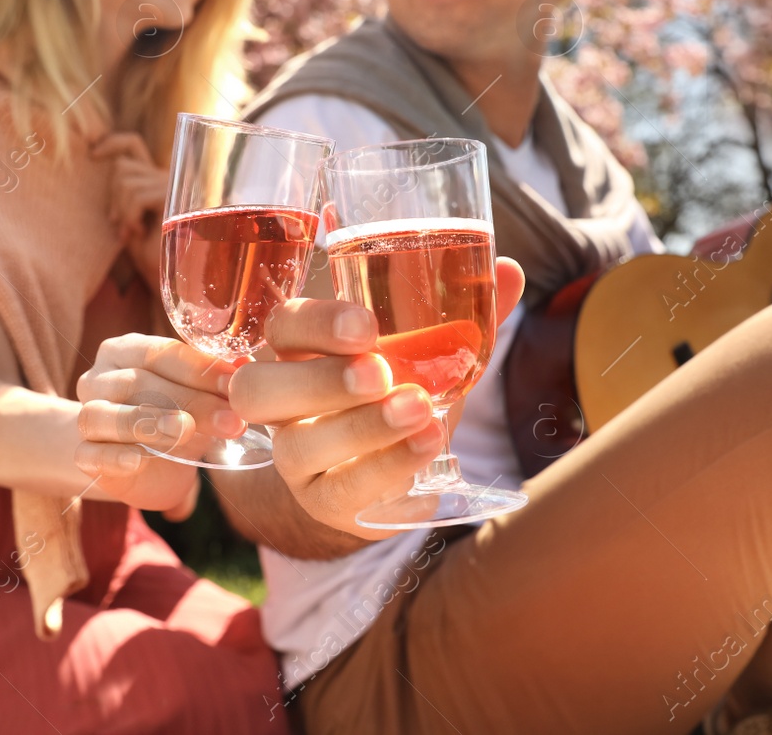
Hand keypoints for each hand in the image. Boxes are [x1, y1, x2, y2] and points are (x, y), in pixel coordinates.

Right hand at [74, 333, 243, 520]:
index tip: (234, 385)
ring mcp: (86, 417)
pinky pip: (89, 454)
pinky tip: (137, 461)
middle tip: (229, 419)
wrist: (153, 467)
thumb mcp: (203, 396)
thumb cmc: (178, 417)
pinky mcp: (84, 456)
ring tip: (185, 431)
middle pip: (136, 382)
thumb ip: (219, 379)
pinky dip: (113, 456)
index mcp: (126, 351)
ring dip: (146, 422)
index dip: (198, 368)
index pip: (159, 352)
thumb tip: (246, 364)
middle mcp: (99, 379)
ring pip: (103, 415)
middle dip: (188, 399)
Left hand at [92, 132, 166, 281]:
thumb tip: (96, 157)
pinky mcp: (173, 199)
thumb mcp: (126, 214)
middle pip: (122, 167)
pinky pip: (137, 197)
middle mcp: (167, 176)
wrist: (165, 274)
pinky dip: (130, 217)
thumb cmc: (144, 249)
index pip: (132, 143)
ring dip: (121, 211)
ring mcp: (172, 186)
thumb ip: (120, 189)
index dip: (111, 143)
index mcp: (155, 176)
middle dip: (113, 197)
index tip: (91, 155)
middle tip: (118, 224)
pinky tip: (139, 233)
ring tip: (130, 231)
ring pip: (126, 183)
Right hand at [227, 258, 526, 537]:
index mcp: (298, 350)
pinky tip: (427, 444)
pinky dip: (387, 465)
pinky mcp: (321, 500)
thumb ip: (463, 314)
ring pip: (297, 445)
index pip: (282, 326)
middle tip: (382, 372)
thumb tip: (512, 271)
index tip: (368, 325)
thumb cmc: (401, 392)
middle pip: (259, 388)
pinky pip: (340, 489)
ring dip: (361, 427)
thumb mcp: (427, 353)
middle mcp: (281, 404)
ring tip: (420, 410)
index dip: (316, 324)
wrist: (394, 470)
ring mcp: (294, 456)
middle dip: (321, 378)